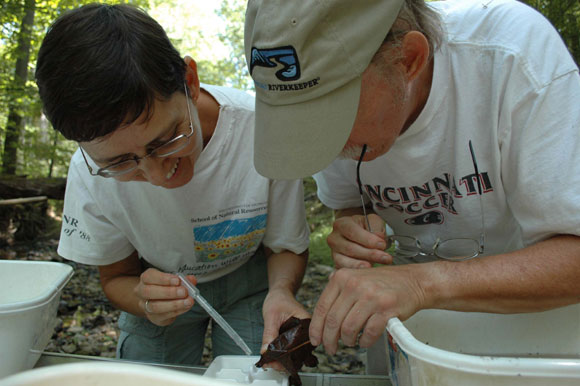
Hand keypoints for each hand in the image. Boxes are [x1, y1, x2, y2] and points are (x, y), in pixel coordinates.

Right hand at [135, 268, 195, 325]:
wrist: (159, 302)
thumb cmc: (167, 287)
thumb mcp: (174, 280)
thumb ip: (183, 279)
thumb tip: (191, 280)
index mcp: (146, 279)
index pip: (149, 277)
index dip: (163, 279)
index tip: (177, 280)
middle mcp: (142, 292)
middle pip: (149, 292)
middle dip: (168, 292)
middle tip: (184, 292)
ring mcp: (145, 306)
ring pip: (155, 306)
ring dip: (174, 304)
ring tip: (188, 301)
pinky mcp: (153, 317)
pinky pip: (164, 316)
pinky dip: (177, 311)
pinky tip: (186, 307)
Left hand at [261, 287, 310, 370]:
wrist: (279, 294)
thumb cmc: (279, 299)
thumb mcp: (271, 316)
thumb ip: (269, 333)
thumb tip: (266, 351)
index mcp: (307, 323)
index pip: (303, 345)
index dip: (290, 357)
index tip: (277, 361)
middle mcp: (307, 331)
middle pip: (300, 353)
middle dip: (286, 361)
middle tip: (271, 363)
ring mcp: (302, 336)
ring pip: (295, 354)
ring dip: (284, 359)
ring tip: (271, 361)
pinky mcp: (296, 338)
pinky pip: (291, 350)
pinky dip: (282, 354)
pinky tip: (273, 357)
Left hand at [309, 265, 425, 354]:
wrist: (413, 281)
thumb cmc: (384, 283)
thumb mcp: (355, 277)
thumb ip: (338, 291)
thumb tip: (321, 317)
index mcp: (342, 277)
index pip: (322, 307)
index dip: (316, 327)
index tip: (316, 339)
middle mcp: (354, 284)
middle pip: (333, 320)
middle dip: (329, 339)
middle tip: (331, 347)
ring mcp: (370, 296)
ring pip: (349, 328)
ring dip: (348, 341)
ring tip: (350, 342)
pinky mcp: (385, 308)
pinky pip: (369, 332)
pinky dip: (365, 341)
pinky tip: (365, 340)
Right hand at [327, 214, 390, 268]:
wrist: (357, 234)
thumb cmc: (365, 227)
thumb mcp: (372, 220)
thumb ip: (376, 227)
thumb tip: (379, 238)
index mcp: (341, 224)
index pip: (353, 232)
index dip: (368, 239)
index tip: (382, 244)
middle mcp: (334, 238)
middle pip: (350, 248)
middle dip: (370, 254)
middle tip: (386, 258)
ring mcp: (334, 253)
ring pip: (345, 262)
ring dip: (361, 265)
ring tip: (374, 267)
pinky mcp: (337, 265)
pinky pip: (344, 270)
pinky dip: (355, 272)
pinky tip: (364, 274)